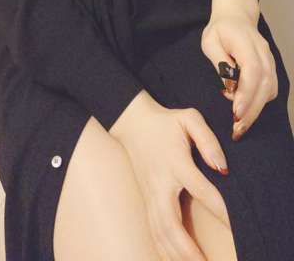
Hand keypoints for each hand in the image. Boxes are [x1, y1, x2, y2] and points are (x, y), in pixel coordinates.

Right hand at [115, 99, 231, 260]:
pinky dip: (163, 248)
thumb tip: (222, 168)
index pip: (200, 189)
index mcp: (175, 162)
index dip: (219, 208)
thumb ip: (208, 140)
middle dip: (187, 247)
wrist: (132, 122)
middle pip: (171, 222)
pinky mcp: (146, 199)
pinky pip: (153, 229)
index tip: (234, 224)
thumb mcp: (189, 118)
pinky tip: (175, 259)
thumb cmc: (166, 122)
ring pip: (159, 231)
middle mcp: (160, 182)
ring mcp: (150, 193)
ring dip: (175, 253)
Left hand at [201, 12, 278, 138]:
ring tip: (239, 125)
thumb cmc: (220, 30)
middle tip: (236, 129)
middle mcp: (263, 53)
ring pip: (270, 89)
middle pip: (265, 85)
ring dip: (256, 110)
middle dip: (251, 110)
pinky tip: (246, 109)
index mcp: (246, 43)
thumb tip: (229, 86)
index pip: (252, 71)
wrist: (236, 16)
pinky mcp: (270, 68)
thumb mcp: (209, 42)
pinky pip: (271, 89)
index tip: (235, 112)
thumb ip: (219, 62)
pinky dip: (260, 102)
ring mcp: (270, 60)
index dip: (246, 93)